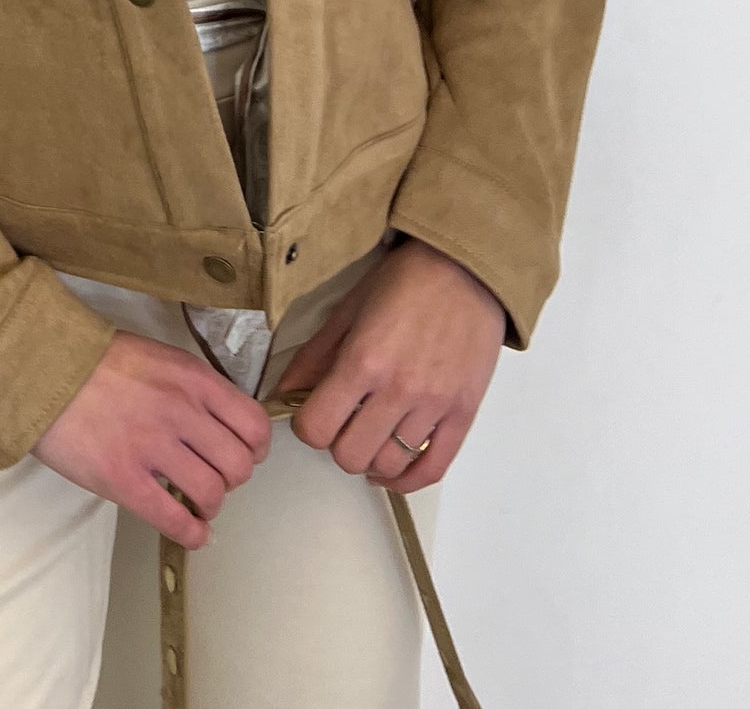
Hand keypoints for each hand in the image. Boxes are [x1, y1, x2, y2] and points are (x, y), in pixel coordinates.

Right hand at [34, 330, 271, 547]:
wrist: (43, 368)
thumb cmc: (99, 360)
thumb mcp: (158, 357)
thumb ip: (192, 387)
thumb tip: (218, 424)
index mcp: (192, 378)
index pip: (252, 424)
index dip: (255, 448)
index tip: (243, 454)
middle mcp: (181, 412)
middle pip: (238, 465)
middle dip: (232, 479)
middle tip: (213, 477)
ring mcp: (152, 447)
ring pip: (212, 494)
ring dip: (211, 506)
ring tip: (197, 503)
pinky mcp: (124, 480)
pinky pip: (174, 520)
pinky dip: (192, 534)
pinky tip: (192, 532)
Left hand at [269, 236, 505, 494]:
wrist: (466, 270)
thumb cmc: (405, 281)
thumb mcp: (349, 309)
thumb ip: (316, 356)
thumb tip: (283, 392)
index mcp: (364, 360)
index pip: (317, 427)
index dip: (307, 426)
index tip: (311, 413)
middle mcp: (399, 390)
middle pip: (350, 456)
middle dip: (336, 444)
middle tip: (341, 423)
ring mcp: (434, 406)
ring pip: (389, 465)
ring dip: (370, 458)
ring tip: (368, 437)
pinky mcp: (463, 415)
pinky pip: (433, 469)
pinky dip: (407, 480)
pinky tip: (392, 470)